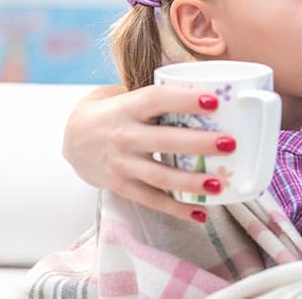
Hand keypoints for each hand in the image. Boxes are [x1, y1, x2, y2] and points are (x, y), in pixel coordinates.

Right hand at [63, 84, 235, 222]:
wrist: (72, 139)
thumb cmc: (115, 112)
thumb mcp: (128, 96)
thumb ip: (160, 95)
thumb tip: (213, 88)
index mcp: (127, 107)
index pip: (156, 99)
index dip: (184, 99)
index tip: (214, 101)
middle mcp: (123, 136)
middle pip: (164, 140)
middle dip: (198, 143)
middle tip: (229, 144)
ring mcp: (121, 164)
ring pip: (159, 176)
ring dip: (190, 182)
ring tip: (219, 184)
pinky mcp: (122, 187)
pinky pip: (151, 200)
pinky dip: (176, 209)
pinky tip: (200, 213)